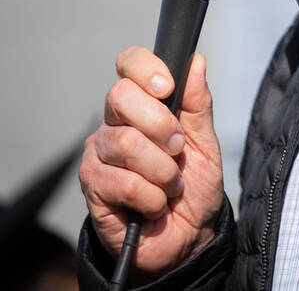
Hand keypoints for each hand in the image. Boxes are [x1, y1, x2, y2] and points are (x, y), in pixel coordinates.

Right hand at [79, 48, 224, 275]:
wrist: (188, 236)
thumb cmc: (195, 186)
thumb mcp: (206, 142)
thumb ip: (198, 103)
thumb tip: (195, 62)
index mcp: (141, 105)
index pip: (128, 64)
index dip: (146, 68)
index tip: (168, 87)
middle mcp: (114, 124)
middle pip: (120, 96)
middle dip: (161, 124)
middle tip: (178, 149)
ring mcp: (99, 155)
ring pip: (127, 143)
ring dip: (163, 170)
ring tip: (171, 185)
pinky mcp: (92, 188)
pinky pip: (124, 183)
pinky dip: (152, 197)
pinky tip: (155, 204)